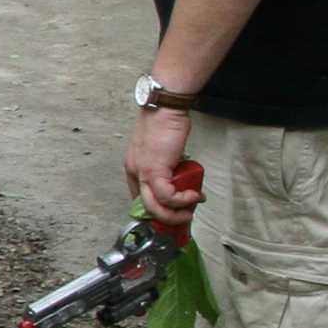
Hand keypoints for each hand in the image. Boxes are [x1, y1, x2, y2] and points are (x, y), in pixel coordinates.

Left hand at [127, 108, 197, 223]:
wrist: (164, 110)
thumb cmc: (166, 125)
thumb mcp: (163, 151)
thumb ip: (168, 166)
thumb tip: (182, 181)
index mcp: (134, 168)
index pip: (139, 197)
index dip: (155, 209)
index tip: (172, 212)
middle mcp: (135, 172)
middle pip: (146, 207)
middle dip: (167, 217)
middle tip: (183, 217)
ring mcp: (143, 172)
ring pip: (154, 207)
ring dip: (175, 214)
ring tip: (190, 210)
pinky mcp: (155, 170)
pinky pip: (167, 196)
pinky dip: (182, 200)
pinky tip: (193, 195)